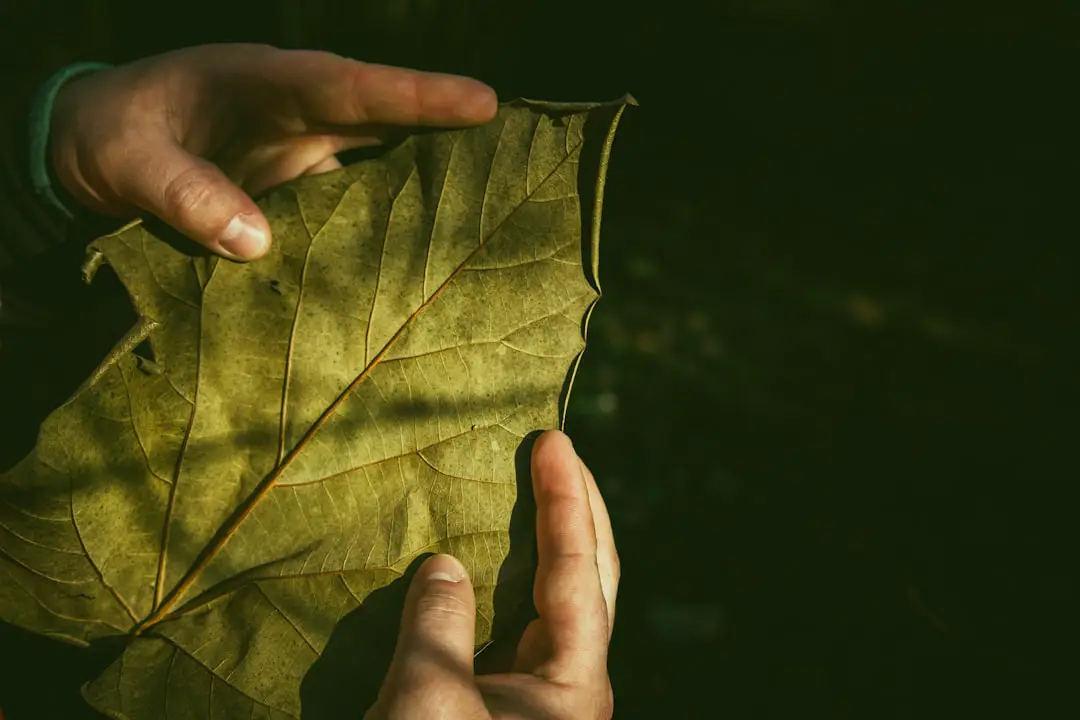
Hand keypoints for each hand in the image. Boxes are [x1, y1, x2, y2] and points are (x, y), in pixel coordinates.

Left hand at [49, 43, 496, 260]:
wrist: (85, 151)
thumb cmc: (105, 137)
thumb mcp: (127, 158)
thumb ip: (183, 193)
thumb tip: (257, 242)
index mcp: (262, 82)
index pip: (350, 86)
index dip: (417, 95)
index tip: (484, 103)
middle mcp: (297, 113)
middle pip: (388, 116)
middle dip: (453, 127)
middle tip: (529, 147)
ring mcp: (302, 152)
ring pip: (383, 159)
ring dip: (434, 177)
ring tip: (500, 202)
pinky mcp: (298, 191)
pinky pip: (356, 204)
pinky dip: (391, 222)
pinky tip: (425, 252)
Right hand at [365, 430, 619, 719]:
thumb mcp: (429, 697)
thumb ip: (438, 624)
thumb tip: (444, 566)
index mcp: (573, 681)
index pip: (576, 569)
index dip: (565, 500)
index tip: (553, 441)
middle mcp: (569, 683)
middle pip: (587, 575)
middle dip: (575, 510)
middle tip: (554, 449)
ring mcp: (540, 696)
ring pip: (554, 601)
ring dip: (543, 541)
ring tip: (527, 486)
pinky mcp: (504, 706)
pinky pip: (517, 625)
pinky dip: (507, 579)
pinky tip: (481, 556)